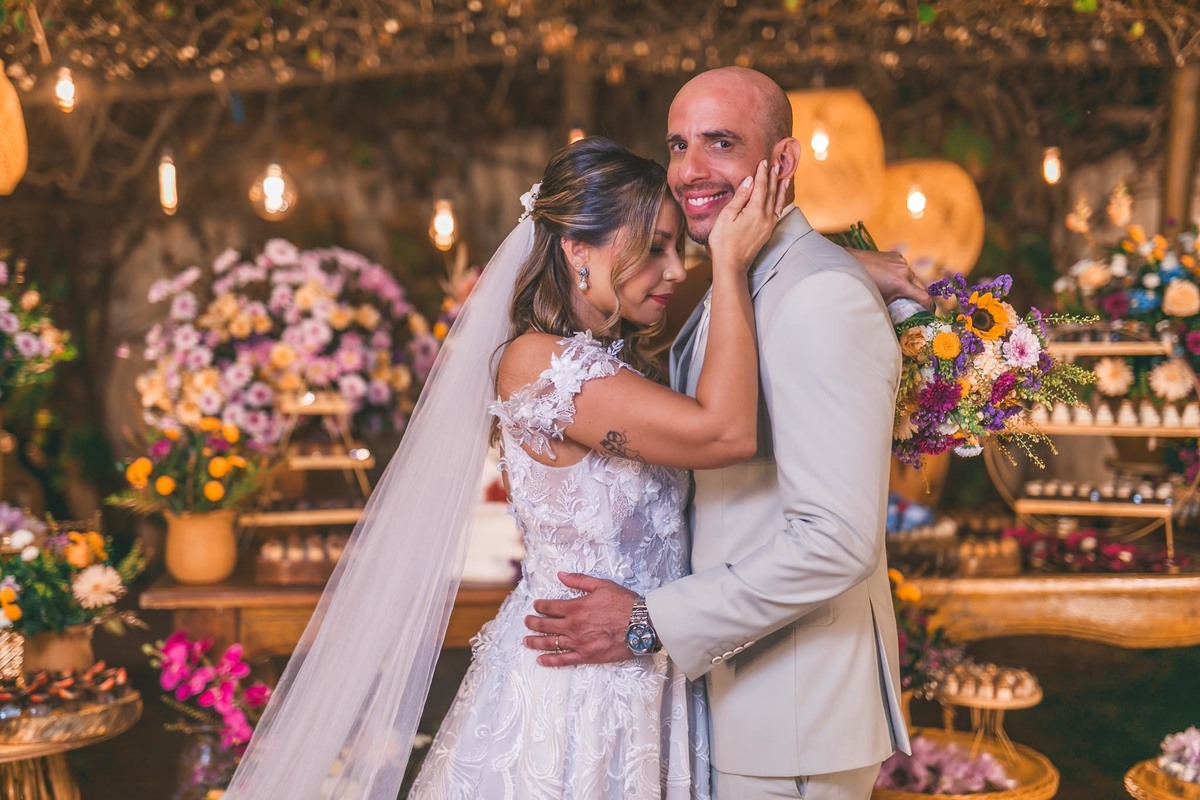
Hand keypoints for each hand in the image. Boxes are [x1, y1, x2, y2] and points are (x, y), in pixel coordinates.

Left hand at [523, 573, 636, 666]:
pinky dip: (550, 661)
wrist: (641, 625)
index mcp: (575, 608)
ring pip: (550, 643)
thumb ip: (579, 580)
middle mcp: (573, 626)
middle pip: (545, 625)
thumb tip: (561, 575)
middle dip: (532, 623)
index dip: (540, 606)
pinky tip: (540, 660)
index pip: (549, 607)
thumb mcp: (602, 585)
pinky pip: (563, 660)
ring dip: (535, 642)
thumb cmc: (624, 603)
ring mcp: (578, 643)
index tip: (536, 606)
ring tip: (526, 641)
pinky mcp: (586, 656)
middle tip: (527, 622)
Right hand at [707, 159, 788, 275]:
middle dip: (773, 177)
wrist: (732, 264)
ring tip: (785, 176)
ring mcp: (769, 225)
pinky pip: (778, 211)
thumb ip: (740, 196)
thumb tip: (750, 180)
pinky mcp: (768, 231)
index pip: (761, 186)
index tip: (764, 161)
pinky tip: (780, 197)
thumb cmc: (723, 241)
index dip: (762, 173)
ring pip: (777, 201)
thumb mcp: (727, 216)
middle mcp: (766, 217)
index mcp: (755, 211)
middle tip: (776, 163)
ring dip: (780, 187)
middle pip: (771, 192)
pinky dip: (780, 201)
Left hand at [849, 248, 931, 309]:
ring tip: (901, 292)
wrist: (849, 264)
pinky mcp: (896, 255)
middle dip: (920, 297)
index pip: (924, 297)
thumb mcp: (879, 301)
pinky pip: (904, 268)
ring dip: (910, 285)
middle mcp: (904, 270)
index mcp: (901, 283)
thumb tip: (899, 322)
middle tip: (918, 307)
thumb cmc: (862, 286)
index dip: (929, 307)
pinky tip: (892, 279)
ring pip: (912, 276)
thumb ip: (892, 309)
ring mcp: (901, 261)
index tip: (930, 314)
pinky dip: (901, 275)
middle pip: (920, 286)